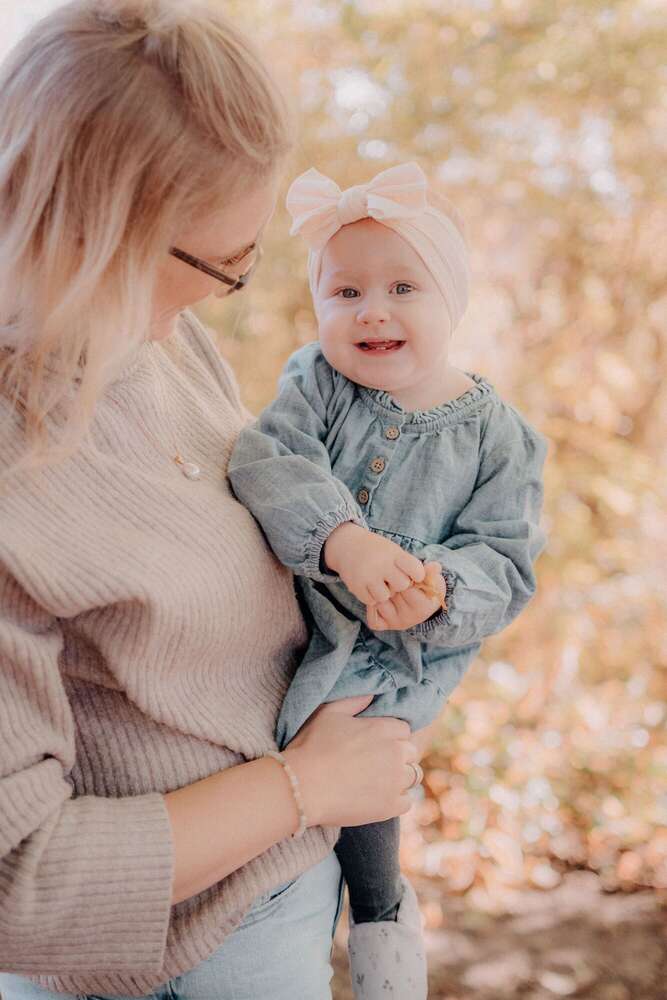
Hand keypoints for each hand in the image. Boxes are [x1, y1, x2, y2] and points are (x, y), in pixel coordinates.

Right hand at [283, 694, 420, 827]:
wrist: (302, 787)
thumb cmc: (311, 746)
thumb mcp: (328, 713)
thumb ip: (353, 701)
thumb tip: (372, 696)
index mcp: (382, 730)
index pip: (403, 730)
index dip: (391, 736)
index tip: (378, 743)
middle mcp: (394, 754)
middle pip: (411, 752)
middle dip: (399, 755)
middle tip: (378, 762)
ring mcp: (394, 782)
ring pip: (413, 776)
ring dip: (400, 777)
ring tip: (380, 781)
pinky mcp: (390, 806)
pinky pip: (407, 802)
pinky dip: (396, 800)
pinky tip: (380, 798)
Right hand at [323, 522, 424, 603]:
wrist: (348, 545)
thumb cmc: (378, 551)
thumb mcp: (396, 552)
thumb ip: (413, 564)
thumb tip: (438, 568)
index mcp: (394, 554)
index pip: (416, 570)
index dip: (417, 575)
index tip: (412, 573)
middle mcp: (381, 564)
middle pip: (402, 585)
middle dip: (399, 584)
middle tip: (391, 577)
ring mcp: (367, 575)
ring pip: (386, 595)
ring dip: (385, 592)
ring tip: (380, 582)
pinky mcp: (356, 586)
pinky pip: (372, 600)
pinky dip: (372, 596)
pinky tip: (369, 586)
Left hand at [367, 561, 445, 630]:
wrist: (422, 602)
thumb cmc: (426, 587)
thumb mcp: (432, 579)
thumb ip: (431, 572)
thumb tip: (435, 566)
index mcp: (422, 607)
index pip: (406, 587)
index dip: (403, 578)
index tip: (404, 574)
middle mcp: (409, 619)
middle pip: (390, 594)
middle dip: (390, 583)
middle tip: (391, 578)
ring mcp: (396, 623)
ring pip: (379, 603)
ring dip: (379, 593)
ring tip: (385, 587)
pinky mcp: (384, 626)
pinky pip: (372, 618)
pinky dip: (372, 609)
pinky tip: (377, 598)